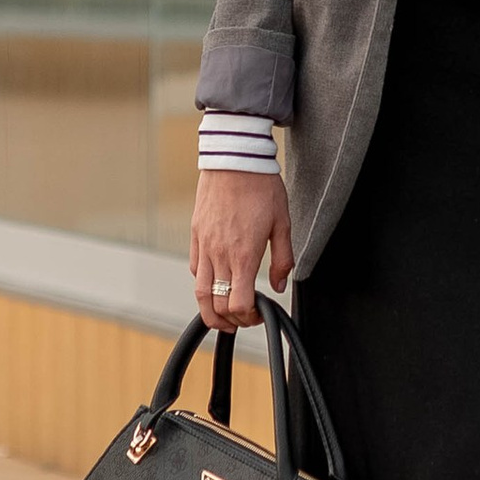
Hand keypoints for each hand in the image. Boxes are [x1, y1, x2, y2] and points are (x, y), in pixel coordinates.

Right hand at [187, 168, 291, 326]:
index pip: (239, 304)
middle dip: (232, 321)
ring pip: (200, 293)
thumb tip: (279, 286)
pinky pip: (195, 269)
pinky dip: (204, 284)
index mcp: (244, 255)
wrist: (234, 159)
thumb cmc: (261, 187)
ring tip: (225, 316)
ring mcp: (204, 246)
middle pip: (217, 305)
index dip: (250, 317)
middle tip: (245, 319)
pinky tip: (216, 283)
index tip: (260, 313)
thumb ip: (283, 260)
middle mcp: (220, 254)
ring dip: (211, 311)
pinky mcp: (196, 236)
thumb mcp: (283, 223)